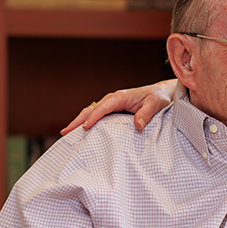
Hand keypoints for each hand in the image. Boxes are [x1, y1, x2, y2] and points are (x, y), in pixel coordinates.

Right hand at [60, 80, 176, 133]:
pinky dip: (87, 122)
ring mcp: (111, 105)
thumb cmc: (157, 98)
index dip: (93, 117)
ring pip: (91, 112)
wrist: (161, 93)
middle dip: (77, 120)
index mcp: (120, 97)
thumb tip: (137, 125)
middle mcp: (112, 100)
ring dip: (79, 122)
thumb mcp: (154, 104)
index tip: (85, 128)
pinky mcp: (113, 111)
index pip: (103, 107)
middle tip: (65, 133)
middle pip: (91, 110)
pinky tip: (81, 132)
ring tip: (67, 134)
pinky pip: (97, 116)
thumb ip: (146, 114)